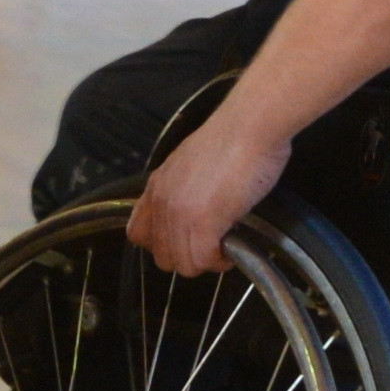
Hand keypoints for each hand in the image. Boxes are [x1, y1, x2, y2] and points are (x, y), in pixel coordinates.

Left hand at [127, 122, 295, 275]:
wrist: (250, 126)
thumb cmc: (234, 138)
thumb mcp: (192, 162)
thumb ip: (184, 188)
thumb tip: (197, 211)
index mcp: (157, 185)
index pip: (138, 234)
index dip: (163, 244)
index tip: (186, 240)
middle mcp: (162, 201)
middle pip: (162, 256)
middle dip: (189, 257)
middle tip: (212, 245)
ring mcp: (180, 213)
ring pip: (183, 264)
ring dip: (206, 261)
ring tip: (225, 245)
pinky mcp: (203, 222)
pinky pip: (203, 261)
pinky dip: (220, 262)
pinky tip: (232, 249)